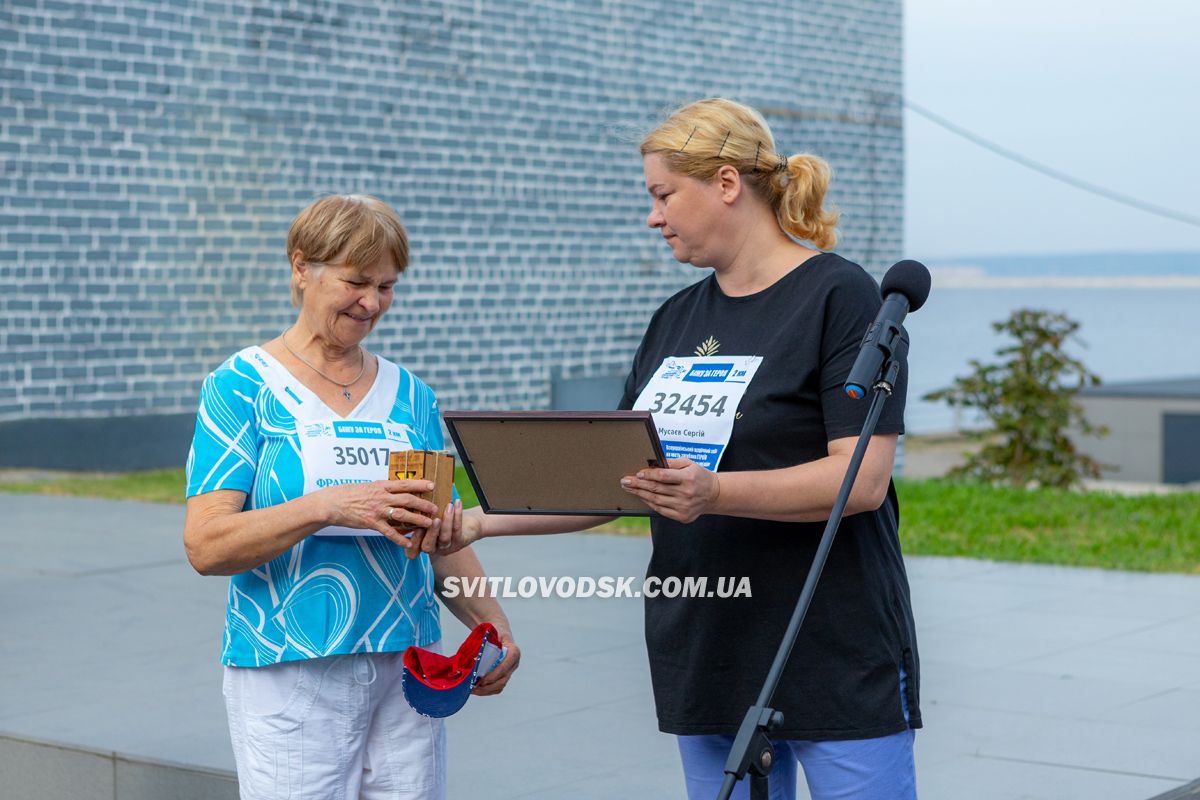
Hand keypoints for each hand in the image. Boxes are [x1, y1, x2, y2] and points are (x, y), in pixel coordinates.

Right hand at [320, 479, 437, 551]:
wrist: (332, 503)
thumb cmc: (350, 494)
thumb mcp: (368, 486)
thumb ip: (383, 488)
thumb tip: (397, 489)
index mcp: (381, 486)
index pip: (405, 483)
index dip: (420, 484)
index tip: (432, 485)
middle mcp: (382, 497)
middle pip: (408, 499)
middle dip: (423, 504)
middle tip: (435, 508)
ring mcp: (377, 510)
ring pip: (402, 515)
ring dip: (417, 520)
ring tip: (429, 524)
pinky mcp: (372, 523)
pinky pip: (389, 532)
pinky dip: (400, 539)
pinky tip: (409, 544)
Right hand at [413, 501, 481, 557]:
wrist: (468, 524)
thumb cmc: (442, 518)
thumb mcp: (428, 518)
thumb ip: (418, 517)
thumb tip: (404, 505)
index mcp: (422, 544)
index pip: (412, 552)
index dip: (411, 544)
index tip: (413, 529)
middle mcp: (433, 549)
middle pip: (428, 546)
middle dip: (430, 533)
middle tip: (433, 519)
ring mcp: (447, 547)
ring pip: (444, 537)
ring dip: (446, 521)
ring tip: (448, 506)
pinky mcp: (460, 542)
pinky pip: (457, 529)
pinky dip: (458, 515)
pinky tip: (457, 503)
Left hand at [472, 631, 519, 696]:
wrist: (498, 632)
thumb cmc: (493, 632)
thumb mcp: (491, 634)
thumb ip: (485, 644)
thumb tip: (474, 660)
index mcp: (514, 651)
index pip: (505, 666)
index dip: (494, 675)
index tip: (482, 680)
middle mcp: (514, 663)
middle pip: (503, 679)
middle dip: (488, 686)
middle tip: (473, 687)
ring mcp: (510, 671)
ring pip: (500, 686)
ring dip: (486, 690)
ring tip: (472, 690)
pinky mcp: (504, 676)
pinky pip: (497, 687)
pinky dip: (487, 690)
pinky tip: (476, 690)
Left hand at [619, 457, 719, 522]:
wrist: (714, 494)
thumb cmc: (699, 476)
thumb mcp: (689, 463)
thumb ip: (672, 462)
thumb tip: (653, 462)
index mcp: (688, 478)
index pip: (663, 476)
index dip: (649, 474)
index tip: (638, 473)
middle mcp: (686, 493)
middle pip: (656, 489)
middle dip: (638, 484)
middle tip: (625, 481)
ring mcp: (684, 506)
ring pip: (656, 500)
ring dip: (640, 494)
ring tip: (630, 489)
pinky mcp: (682, 516)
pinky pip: (661, 510)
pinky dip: (649, 503)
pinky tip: (642, 497)